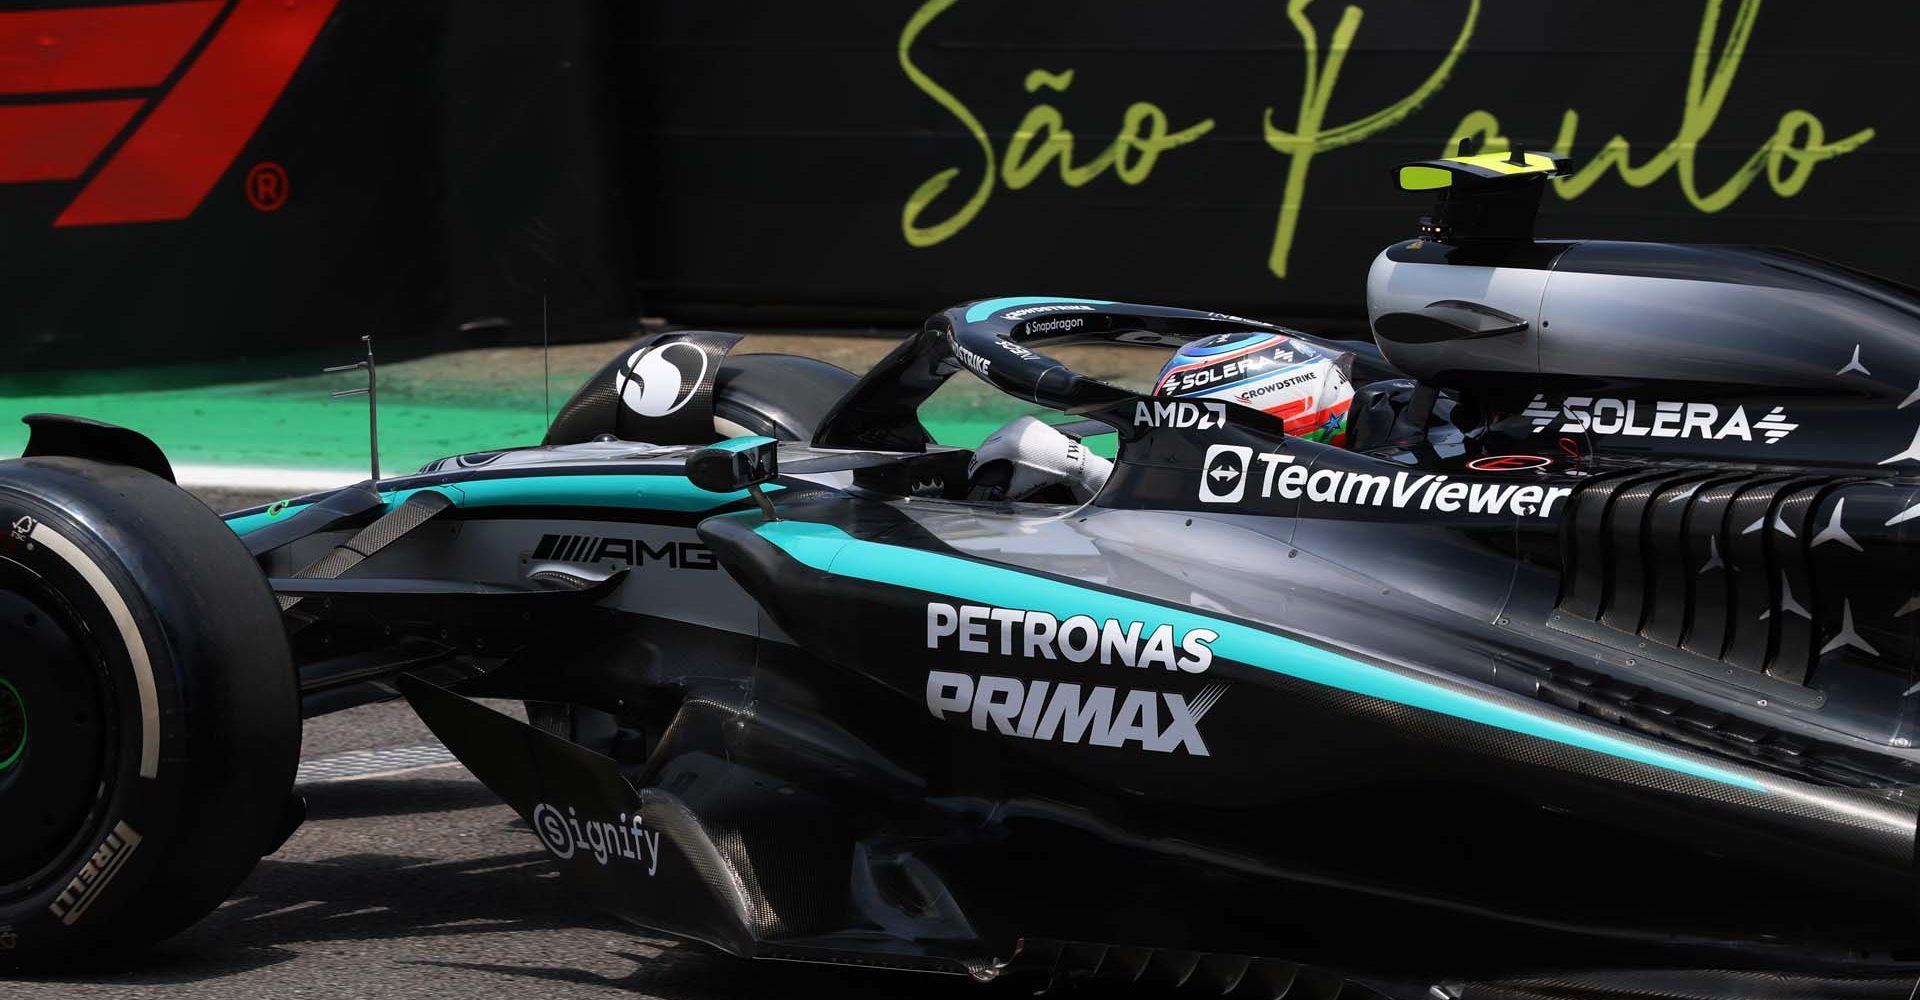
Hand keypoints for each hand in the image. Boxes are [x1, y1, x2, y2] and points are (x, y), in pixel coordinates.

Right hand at [966, 415, 1112, 501]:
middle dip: (982, 457)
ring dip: (992, 447)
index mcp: (1008, 445)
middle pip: (987, 444)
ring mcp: (1019, 424)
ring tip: (992, 459)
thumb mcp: (1021, 486)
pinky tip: (1005, 448)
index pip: (981, 455)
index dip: (974, 467)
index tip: (972, 475)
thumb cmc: (1047, 474)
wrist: (1069, 460)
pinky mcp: (1026, 421)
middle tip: (980, 469)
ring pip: (997, 435)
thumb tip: (993, 496)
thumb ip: (1003, 491)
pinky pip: (1008, 430)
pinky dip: (1004, 439)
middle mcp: (1011, 430)